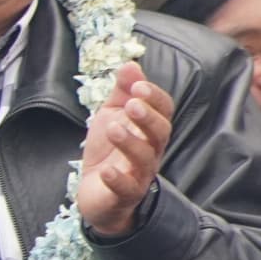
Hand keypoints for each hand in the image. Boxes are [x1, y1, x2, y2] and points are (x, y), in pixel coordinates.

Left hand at [75, 65, 171, 237]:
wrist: (96, 192)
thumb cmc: (109, 151)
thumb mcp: (111, 115)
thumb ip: (121, 91)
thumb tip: (130, 64)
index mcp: (149, 130)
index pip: (164, 111)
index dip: (154, 97)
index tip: (137, 85)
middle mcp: (150, 151)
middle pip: (161, 133)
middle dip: (148, 117)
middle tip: (132, 104)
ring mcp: (139, 174)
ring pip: (145, 159)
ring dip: (130, 142)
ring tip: (112, 128)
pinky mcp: (124, 195)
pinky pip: (127, 189)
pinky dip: (118, 179)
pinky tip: (107, 170)